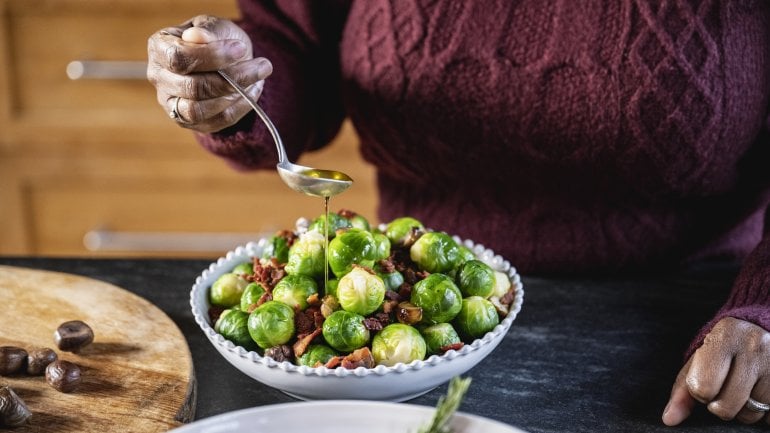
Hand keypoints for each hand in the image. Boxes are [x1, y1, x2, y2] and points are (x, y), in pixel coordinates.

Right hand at [147, 15, 272, 132]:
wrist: (226, 59)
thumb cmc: (217, 39)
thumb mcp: (217, 27)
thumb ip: (209, 31)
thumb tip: (197, 37)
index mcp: (160, 48)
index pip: (178, 58)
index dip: (211, 56)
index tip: (240, 49)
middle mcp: (159, 78)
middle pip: (192, 87)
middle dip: (232, 78)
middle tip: (262, 66)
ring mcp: (171, 103)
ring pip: (199, 110)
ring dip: (235, 96)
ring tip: (258, 79)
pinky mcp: (189, 121)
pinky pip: (215, 122)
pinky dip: (239, 108)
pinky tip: (253, 92)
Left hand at [662, 317, 769, 425]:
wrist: (764, 331)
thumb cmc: (724, 350)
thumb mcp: (699, 360)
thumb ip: (682, 390)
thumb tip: (670, 419)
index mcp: (724, 335)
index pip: (703, 387)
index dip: (700, 391)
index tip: (706, 380)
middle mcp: (753, 347)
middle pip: (725, 407)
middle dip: (719, 405)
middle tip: (725, 386)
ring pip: (749, 415)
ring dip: (742, 409)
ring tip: (744, 388)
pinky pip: (769, 418)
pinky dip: (763, 413)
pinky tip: (761, 392)